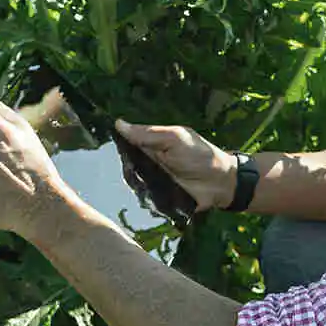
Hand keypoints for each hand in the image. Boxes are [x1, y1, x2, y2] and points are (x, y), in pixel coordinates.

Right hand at [113, 121, 237, 210]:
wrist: (220, 183)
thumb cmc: (199, 155)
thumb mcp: (175, 139)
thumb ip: (148, 133)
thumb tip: (118, 124)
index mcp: (151, 144)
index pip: (125, 143)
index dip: (115, 145)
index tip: (105, 147)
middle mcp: (147, 163)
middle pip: (125, 166)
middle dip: (124, 168)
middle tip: (126, 168)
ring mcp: (151, 183)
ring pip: (131, 183)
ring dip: (132, 183)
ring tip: (139, 182)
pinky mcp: (157, 201)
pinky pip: (141, 200)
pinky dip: (139, 199)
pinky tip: (138, 198)